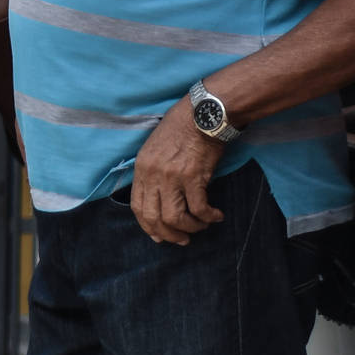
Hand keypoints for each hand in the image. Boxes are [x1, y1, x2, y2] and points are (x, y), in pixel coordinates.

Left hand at [130, 99, 227, 244]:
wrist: (202, 114)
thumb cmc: (181, 130)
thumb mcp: (155, 150)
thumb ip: (153, 174)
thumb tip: (160, 201)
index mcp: (142, 168)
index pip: (138, 206)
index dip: (148, 226)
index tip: (160, 236)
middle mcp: (153, 174)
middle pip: (154, 217)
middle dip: (169, 234)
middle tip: (183, 239)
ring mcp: (172, 176)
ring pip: (175, 217)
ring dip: (191, 227)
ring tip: (202, 225)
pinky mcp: (194, 176)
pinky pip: (199, 209)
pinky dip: (209, 217)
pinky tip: (216, 215)